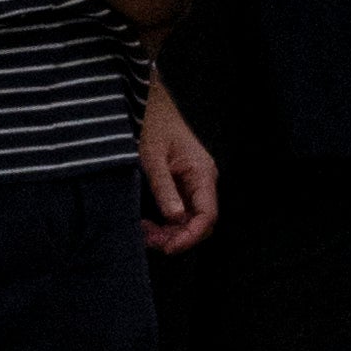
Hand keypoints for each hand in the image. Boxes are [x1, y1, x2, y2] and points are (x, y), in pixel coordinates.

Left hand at [136, 78, 218, 258]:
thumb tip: (174, 218)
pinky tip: (146, 223)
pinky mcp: (180, 184)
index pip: (207, 216)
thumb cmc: (151, 124)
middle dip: (176, 238)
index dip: (190, 237)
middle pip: (199, 222)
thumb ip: (164, 187)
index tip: (167, 248)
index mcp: (202, 172)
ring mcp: (192, 183)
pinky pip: (178, 212)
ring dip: (168, 233)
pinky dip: (164, 223)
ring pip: (188, 220)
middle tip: (146, 239)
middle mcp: (202, 180)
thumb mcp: (152, 157)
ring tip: (143, 231)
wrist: (146, 102)